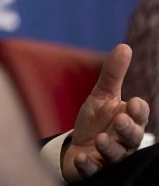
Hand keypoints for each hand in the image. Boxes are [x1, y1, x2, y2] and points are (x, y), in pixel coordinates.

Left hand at [62, 43, 149, 181]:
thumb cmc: (96, 120)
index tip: (132, 102)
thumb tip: (125, 47)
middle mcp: (122, 141)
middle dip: (128, 129)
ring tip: (102, 138)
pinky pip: (93, 170)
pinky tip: (83, 158)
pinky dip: (89, 165)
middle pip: (132, 138)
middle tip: (120, 120)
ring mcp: (108, 157)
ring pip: (115, 155)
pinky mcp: (92, 169)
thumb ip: (113, 75)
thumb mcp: (101, 96)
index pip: (139, 116)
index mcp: (127, 120)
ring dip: (110, 147)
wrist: (77, 147)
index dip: (138, 110)